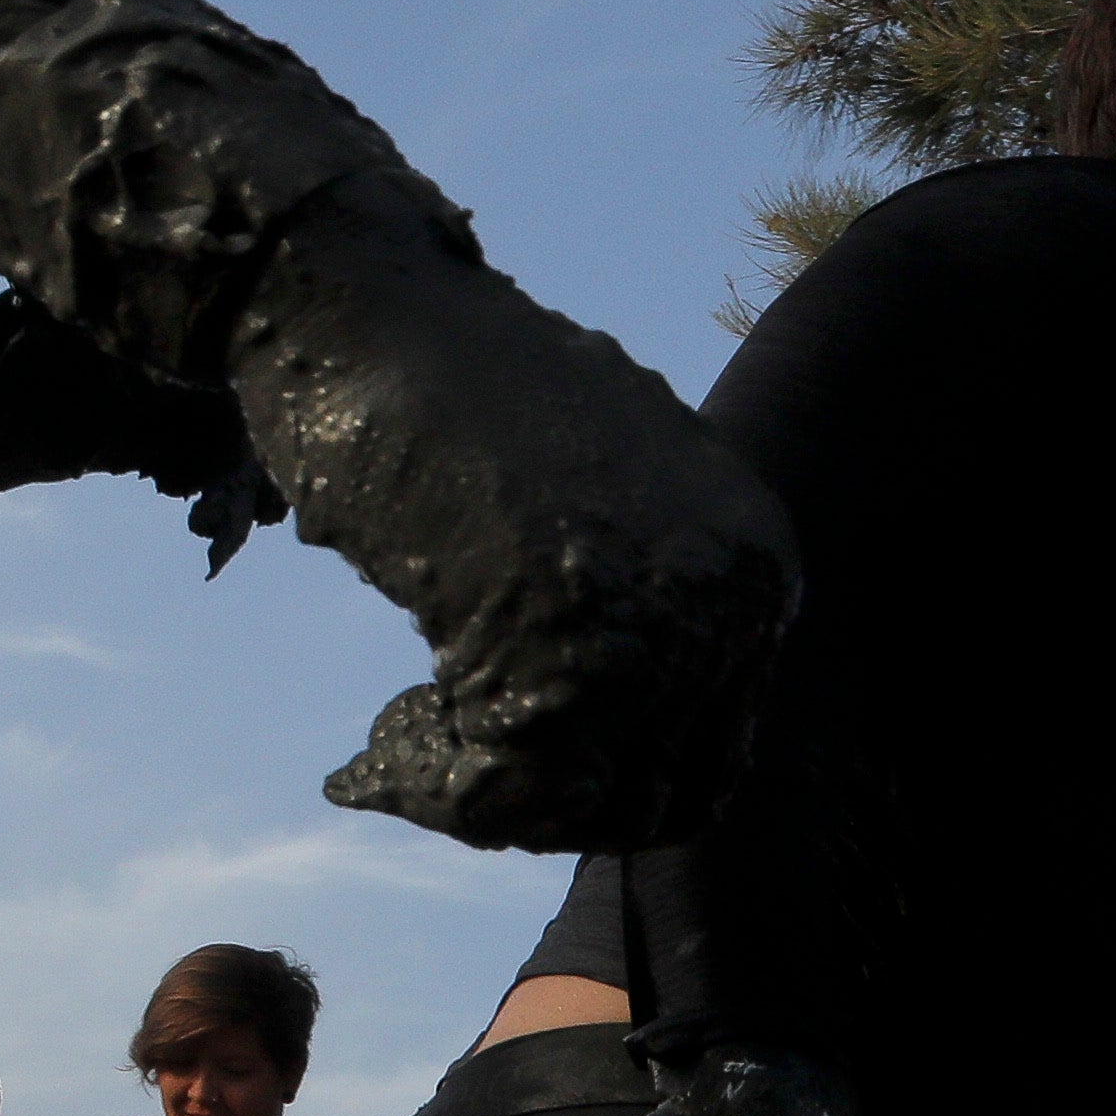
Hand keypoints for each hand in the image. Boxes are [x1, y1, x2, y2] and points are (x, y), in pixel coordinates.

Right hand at [232, 204, 795, 855]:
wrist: (361, 309)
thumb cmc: (446, 397)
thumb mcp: (589, 496)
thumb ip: (632, 598)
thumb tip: (612, 754)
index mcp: (753, 558)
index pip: (707, 752)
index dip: (585, 780)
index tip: (482, 749)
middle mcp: (731, 595)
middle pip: (657, 795)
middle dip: (532, 804)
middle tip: (425, 759)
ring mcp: (657, 621)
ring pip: (584, 805)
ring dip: (471, 801)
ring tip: (384, 752)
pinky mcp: (563, 642)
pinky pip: (505, 791)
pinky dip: (424, 792)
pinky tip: (363, 761)